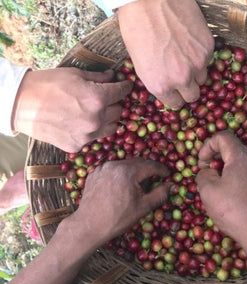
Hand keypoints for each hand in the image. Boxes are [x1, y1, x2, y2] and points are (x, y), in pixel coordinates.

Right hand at [13, 68, 131, 152]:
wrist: (20, 103)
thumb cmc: (47, 84)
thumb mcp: (75, 74)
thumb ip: (98, 77)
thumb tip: (113, 76)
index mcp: (98, 99)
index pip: (122, 92)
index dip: (125, 87)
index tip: (126, 86)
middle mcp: (96, 120)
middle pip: (119, 112)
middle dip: (114, 103)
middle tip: (105, 98)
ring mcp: (87, 135)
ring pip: (111, 128)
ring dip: (107, 119)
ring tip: (95, 112)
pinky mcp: (77, 145)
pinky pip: (93, 138)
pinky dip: (91, 130)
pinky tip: (79, 122)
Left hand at [70, 158, 171, 245]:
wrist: (88, 226)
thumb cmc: (117, 218)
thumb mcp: (143, 207)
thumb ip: (160, 194)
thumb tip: (172, 185)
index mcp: (128, 172)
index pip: (151, 165)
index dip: (162, 170)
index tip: (168, 176)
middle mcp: (115, 165)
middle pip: (138, 162)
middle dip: (148, 170)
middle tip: (154, 182)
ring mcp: (102, 168)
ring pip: (125, 164)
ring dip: (134, 172)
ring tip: (137, 186)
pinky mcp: (94, 173)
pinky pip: (112, 169)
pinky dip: (120, 174)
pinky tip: (121, 187)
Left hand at [118, 0, 213, 108]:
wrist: (149, 0)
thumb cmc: (137, 29)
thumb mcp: (141, 64)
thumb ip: (158, 81)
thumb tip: (170, 89)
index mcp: (160, 86)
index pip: (176, 104)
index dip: (175, 96)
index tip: (176, 90)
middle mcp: (181, 79)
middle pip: (193, 96)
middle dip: (188, 88)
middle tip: (183, 75)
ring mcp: (197, 63)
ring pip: (203, 77)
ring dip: (196, 70)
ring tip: (184, 54)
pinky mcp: (207, 48)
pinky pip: (208, 59)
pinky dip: (201, 54)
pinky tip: (189, 40)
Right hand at [196, 132, 246, 283]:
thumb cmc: (234, 210)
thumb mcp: (208, 191)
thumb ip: (203, 175)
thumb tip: (208, 172)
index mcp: (241, 156)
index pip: (223, 137)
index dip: (207, 145)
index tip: (201, 163)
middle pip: (231, 149)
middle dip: (214, 159)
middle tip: (205, 176)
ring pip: (238, 163)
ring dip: (223, 171)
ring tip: (215, 189)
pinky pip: (245, 175)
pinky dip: (233, 180)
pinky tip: (229, 199)